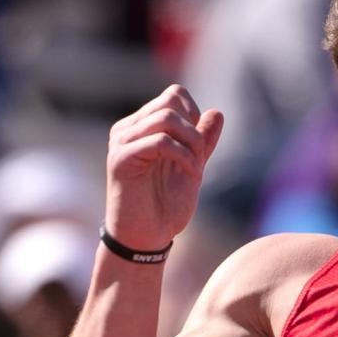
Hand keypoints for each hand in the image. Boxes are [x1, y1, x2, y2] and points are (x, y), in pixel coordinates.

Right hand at [106, 84, 223, 249]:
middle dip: (195, 130)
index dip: (194, 115)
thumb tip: (217, 112)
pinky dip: (184, 156)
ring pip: (166, 118)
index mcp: (142, 128)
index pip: (173, 96)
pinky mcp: (120, 159)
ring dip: (192, 143)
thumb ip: (202, 142)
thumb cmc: (165, 207)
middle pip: (171, 102)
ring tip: (195, 169)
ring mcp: (122, 142)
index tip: (199, 147)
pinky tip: (191, 174)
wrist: (145, 240)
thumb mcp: (192, 168)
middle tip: (200, 160)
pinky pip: (160, 141)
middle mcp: (128, 130)